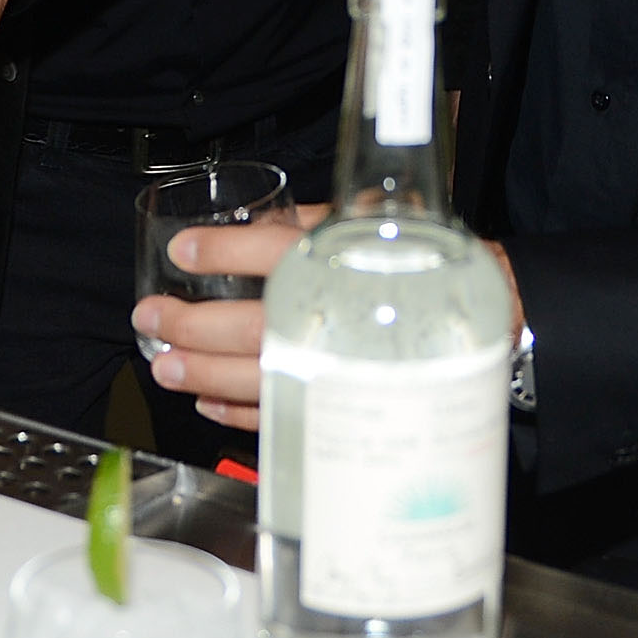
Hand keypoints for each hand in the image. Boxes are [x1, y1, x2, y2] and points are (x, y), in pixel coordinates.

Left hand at [133, 212, 523, 431]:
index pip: (272, 254)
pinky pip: (283, 416)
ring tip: (164, 365)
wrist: (488, 322)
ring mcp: (338, 370)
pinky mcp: (344, 406)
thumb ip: (313, 224)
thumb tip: (253, 220)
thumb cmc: (420, 266)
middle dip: (189, 325)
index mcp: (344, 264)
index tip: (181, 251)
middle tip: (149, 317)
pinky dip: (238, 413)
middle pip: (248, 326)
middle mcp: (338, 320)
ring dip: (202, 372)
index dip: (221, 253)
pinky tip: (207, 400)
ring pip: (257, 377)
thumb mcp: (368, 226)